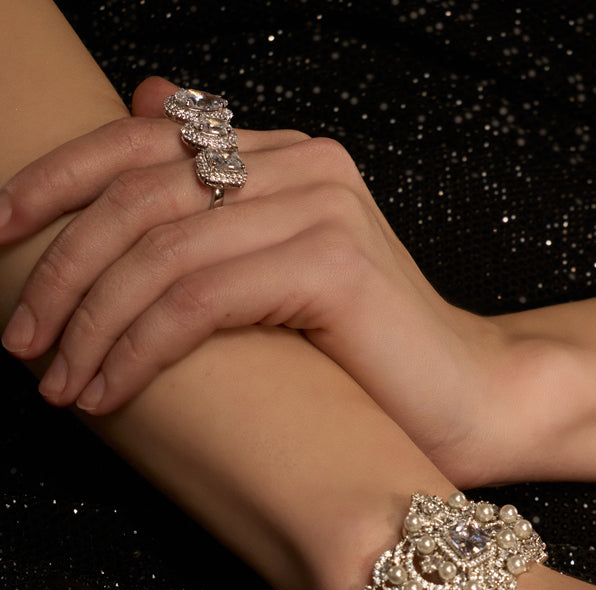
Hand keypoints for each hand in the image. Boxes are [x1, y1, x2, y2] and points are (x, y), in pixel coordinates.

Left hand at [0, 76, 540, 487]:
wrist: (470, 403)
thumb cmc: (374, 360)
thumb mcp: (280, 276)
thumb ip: (218, 202)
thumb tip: (143, 100)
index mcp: (290, 157)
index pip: (145, 141)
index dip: (55, 181)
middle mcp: (307, 164)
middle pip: (140, 194)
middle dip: (61, 270)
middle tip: (19, 341)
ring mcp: (323, 207)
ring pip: (161, 250)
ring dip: (90, 322)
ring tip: (56, 384)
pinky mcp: (332, 264)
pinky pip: (198, 301)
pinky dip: (138, 348)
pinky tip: (109, 392)